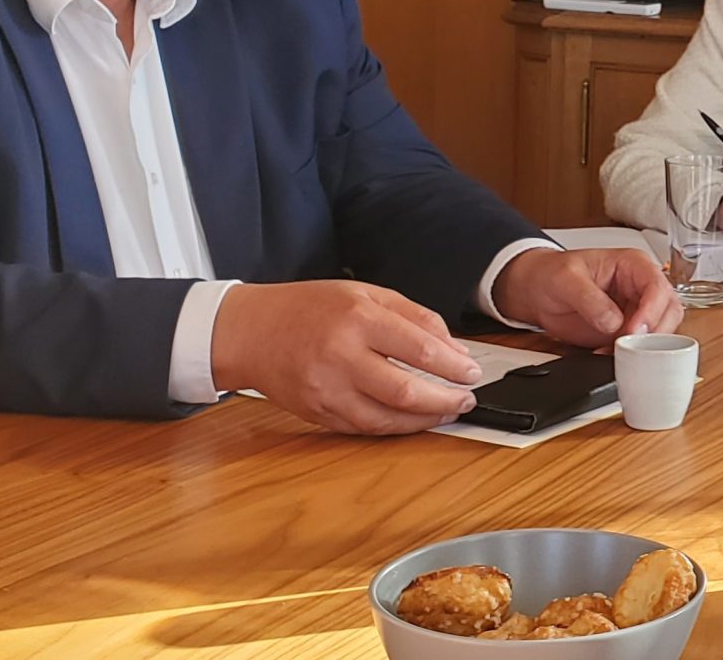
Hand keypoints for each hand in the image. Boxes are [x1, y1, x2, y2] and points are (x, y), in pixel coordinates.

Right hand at [210, 279, 482, 434]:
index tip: (472, 372)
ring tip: (447, 412)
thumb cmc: (310, 307)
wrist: (250, 331)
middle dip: (446, 400)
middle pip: (406, 391)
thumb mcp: (366, 293)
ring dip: (425, 420)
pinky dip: (395, 427)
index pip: (420, 349)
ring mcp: (327, 390)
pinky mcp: (318, 413)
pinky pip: (365, 428)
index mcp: (358, 319)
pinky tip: (413, 419)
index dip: (454, 366)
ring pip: (387, 419)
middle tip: (467, 399)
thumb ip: (414, 317)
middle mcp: (341, 357)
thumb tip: (454, 349)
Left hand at [492, 246, 682, 349]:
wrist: (536, 291)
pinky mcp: (625, 332)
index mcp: (632, 265)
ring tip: (617, 351)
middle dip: (655, 331)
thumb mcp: (566, 279)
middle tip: (631, 345)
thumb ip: (590, 299)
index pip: (657, 285)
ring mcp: (634, 311)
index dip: (652, 309)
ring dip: (644, 346)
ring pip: (660, 331)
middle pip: (669, 310)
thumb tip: (614, 322)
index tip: (635, 330)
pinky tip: (607, 356)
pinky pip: (639, 347)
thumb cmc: (552, 273)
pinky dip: (628, 356)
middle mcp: (639, 288)